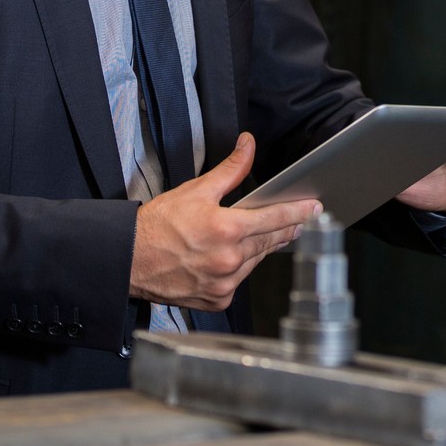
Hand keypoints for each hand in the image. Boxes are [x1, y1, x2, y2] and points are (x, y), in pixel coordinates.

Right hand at [129, 132, 320, 308]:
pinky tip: (228, 259)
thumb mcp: (195, 190)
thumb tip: (248, 146)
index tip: (315, 208)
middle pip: (269, 241)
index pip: (275, 218)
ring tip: (256, 236)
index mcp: (227, 230)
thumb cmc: (157, 226)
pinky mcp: (216, 300)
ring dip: (260, 249)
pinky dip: (238, 270)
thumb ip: (230, 170)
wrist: (129, 260)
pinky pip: (238, 282)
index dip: (298, 212)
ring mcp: (224, 283)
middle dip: (284, 229)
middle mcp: (229, 260)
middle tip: (297, 221)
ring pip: (255, 262)